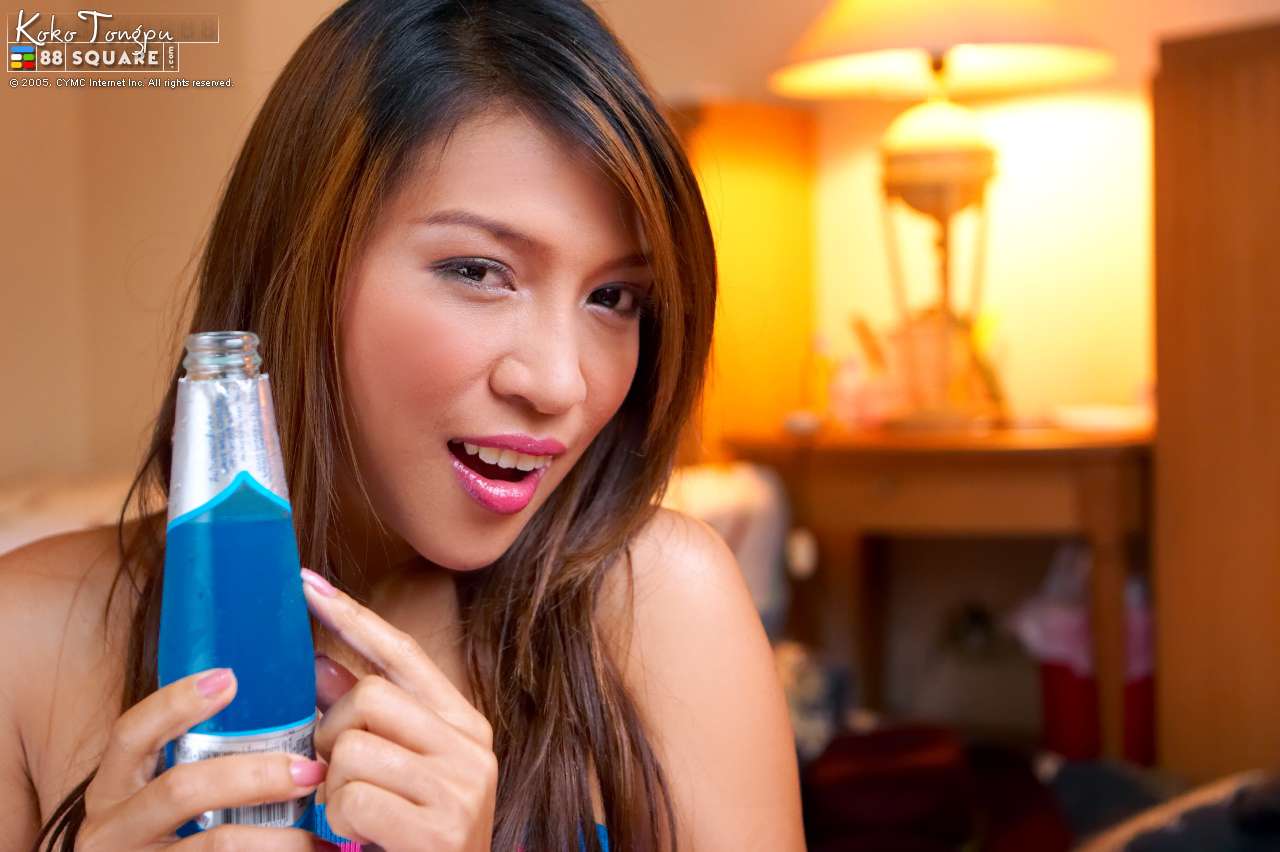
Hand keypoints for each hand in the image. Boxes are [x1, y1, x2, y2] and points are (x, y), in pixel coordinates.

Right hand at [77, 667, 332, 849]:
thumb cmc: (161, 842)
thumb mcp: (156, 803)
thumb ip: (201, 765)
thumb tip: (284, 719)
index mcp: (113, 790)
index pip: (131, 733)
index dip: (175, 703)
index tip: (229, 677)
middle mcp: (111, 830)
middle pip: (182, 789)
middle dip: (256, 777)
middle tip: (311, 771)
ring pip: (214, 844)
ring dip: (278, 841)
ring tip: (318, 841)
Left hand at [301, 568, 497, 850]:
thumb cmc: (413, 843)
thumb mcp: (396, 774)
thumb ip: (364, 721)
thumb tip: (319, 663)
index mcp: (465, 725)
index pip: (402, 654)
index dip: (351, 616)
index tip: (305, 583)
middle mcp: (472, 747)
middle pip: (368, 697)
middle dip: (329, 734)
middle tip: (332, 775)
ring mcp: (462, 787)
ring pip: (352, 748)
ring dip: (331, 788)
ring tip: (351, 819)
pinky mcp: (440, 828)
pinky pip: (352, 798)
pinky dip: (338, 823)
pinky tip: (359, 841)